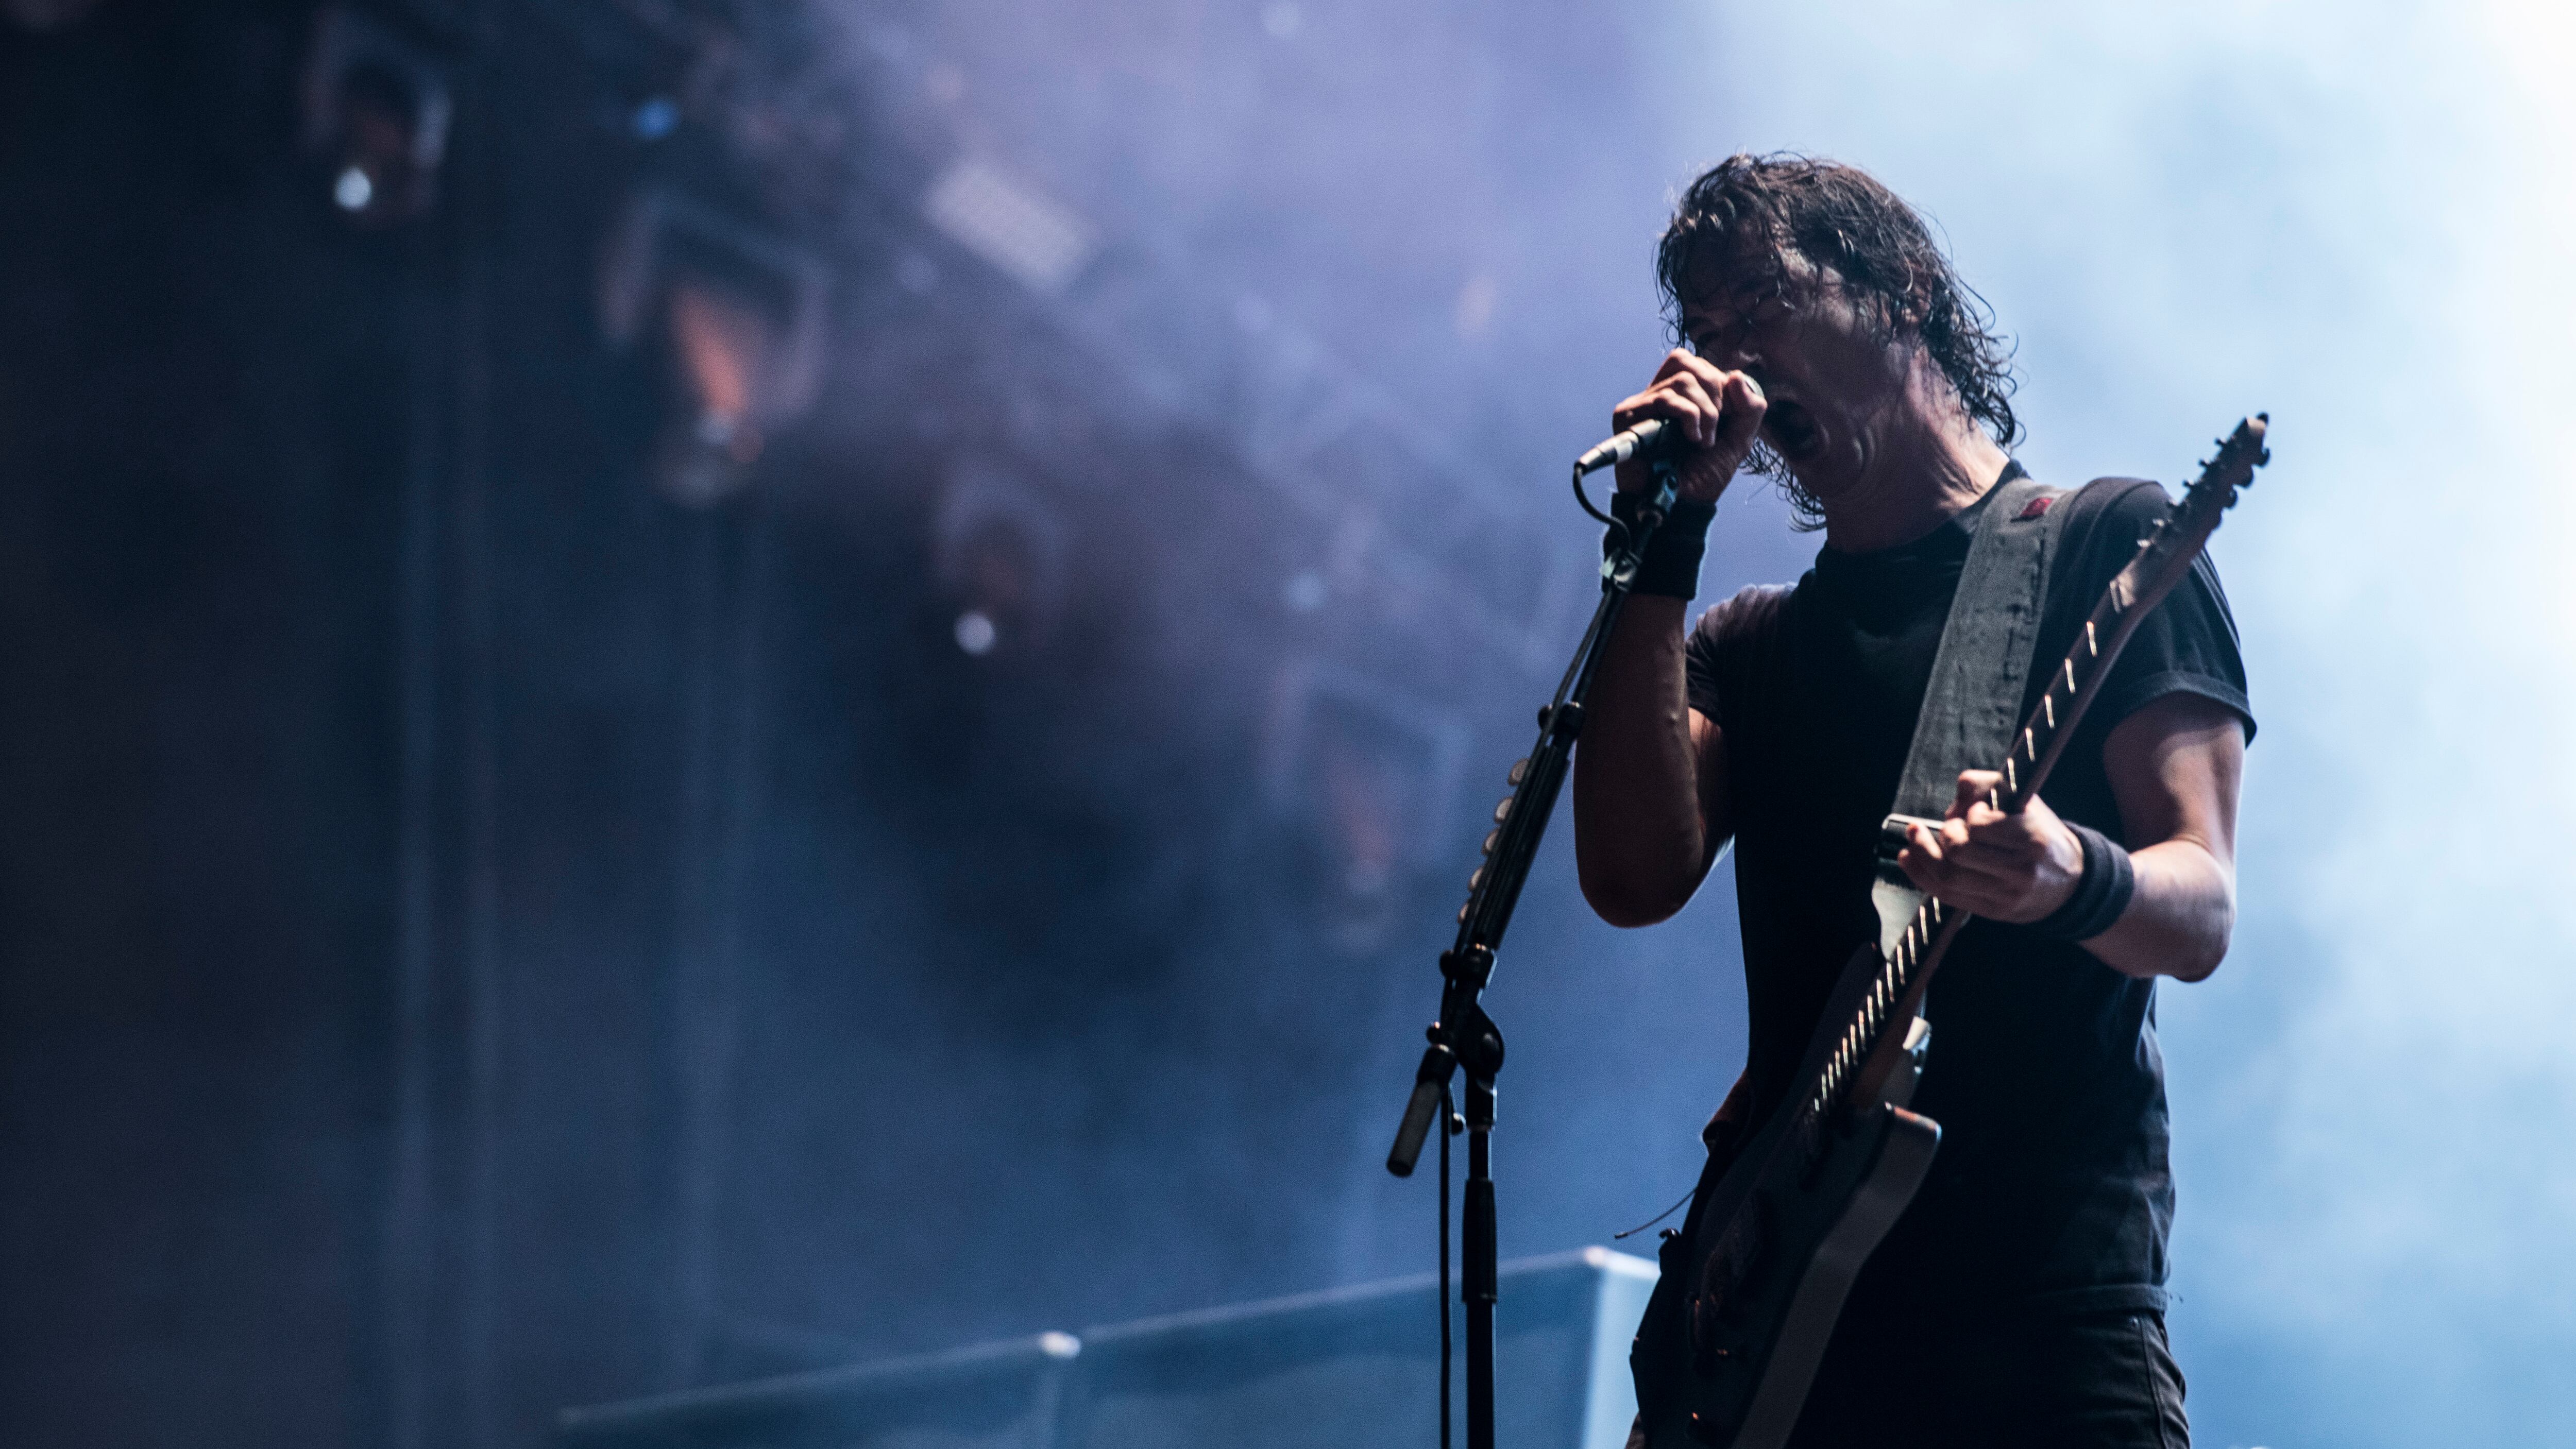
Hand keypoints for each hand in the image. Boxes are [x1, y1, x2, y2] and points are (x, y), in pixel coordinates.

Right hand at [1610, 350, 1766, 503]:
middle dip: (1714, 391)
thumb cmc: (1705, 476)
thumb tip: (1736, 375)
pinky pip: (1665, 398)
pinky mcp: (1629, 415)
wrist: (1683, 505)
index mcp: (1683, 397)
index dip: (1721, 384)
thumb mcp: (1740, 439)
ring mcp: (1643, 405)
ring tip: (1702, 440)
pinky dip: (1688, 416)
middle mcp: (1660, 396)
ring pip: (1682, 379)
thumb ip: (1750, 407)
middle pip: (1687, 361)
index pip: (1700, 365)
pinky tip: (1690, 439)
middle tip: (1716, 426)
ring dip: (1705, 411)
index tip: (1727, 417)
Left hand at [1894, 770, 2086, 924]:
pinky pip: (1947, 896)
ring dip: (1923, 853)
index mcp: (2033, 838)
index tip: (1974, 811)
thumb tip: (1961, 786)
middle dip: (1945, 834)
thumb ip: (1990, 785)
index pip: (1981, 826)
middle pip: (1959, 852)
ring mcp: (2006, 895)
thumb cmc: (2041, 834)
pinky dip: (1920, 875)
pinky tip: (1909, 858)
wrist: (2072, 882)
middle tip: (1950, 826)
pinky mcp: (1993, 912)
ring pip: (1947, 876)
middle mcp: (2021, 870)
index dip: (1969, 814)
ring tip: (1914, 835)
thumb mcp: (2025, 802)